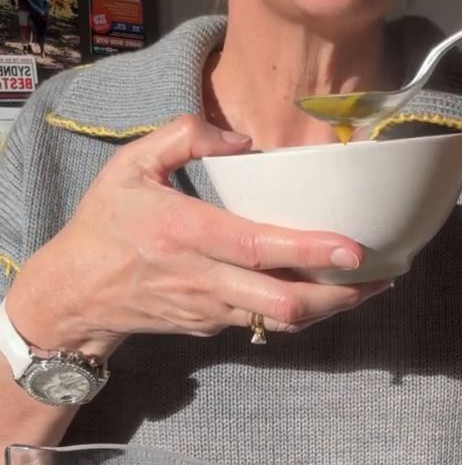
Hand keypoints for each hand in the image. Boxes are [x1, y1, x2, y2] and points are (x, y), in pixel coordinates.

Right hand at [6, 116, 385, 358]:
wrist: (74, 295)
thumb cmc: (104, 224)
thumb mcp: (128, 166)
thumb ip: (182, 137)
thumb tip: (240, 138)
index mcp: (185, 234)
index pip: (258, 249)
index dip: (310, 252)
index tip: (355, 248)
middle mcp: (203, 279)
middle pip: (283, 303)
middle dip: (340, 295)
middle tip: (384, 275)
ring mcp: (210, 310)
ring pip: (282, 322)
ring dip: (330, 308)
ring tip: (371, 286)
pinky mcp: (212, 327)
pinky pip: (265, 323)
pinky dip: (301, 310)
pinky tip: (327, 292)